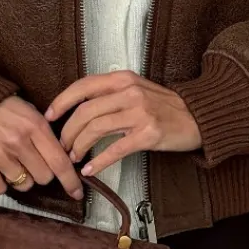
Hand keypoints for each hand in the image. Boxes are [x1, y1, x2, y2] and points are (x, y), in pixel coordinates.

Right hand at [0, 95, 83, 198]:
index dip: (70, 181)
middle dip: (41, 172)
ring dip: (21, 177)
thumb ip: (45, 135)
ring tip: (11, 161)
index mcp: (34, 126)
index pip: (59, 162)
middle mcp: (18, 142)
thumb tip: (63, 159)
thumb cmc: (4, 108)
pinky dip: (0, 182)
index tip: (77, 192)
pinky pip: (0, 189)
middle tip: (31, 161)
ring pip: (24, 185)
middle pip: (44, 178)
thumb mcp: (30, 112)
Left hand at [45, 71, 201, 177]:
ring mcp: (139, 113)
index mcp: (123, 79)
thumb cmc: (165, 105)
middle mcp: (129, 92)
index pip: (83, 86)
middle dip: (68, 131)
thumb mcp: (138, 88)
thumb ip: (112, 93)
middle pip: (85, 111)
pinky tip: (89, 169)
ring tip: (73, 157)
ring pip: (96, 129)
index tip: (49, 116)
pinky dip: (98, 161)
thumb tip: (80, 107)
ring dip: (79, 146)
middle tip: (62, 145)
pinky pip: (115, 149)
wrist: (198, 116)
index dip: (62, 101)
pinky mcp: (148, 134)